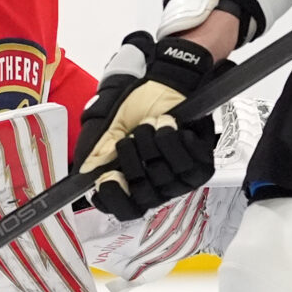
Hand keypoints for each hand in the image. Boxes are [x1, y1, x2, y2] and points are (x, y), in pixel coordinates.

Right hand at [73, 31, 224, 220]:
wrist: (166, 83)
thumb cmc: (141, 107)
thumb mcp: (115, 127)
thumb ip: (103, 152)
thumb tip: (90, 173)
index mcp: (134, 182)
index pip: (125, 209)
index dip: (115, 198)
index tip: (108, 176)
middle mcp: (158, 187)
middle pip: (144, 195)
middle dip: (132, 159)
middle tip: (132, 136)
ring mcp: (181, 179)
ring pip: (163, 176)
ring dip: (152, 143)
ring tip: (153, 124)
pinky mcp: (201, 165)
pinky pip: (186, 163)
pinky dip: (172, 139)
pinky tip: (170, 126)